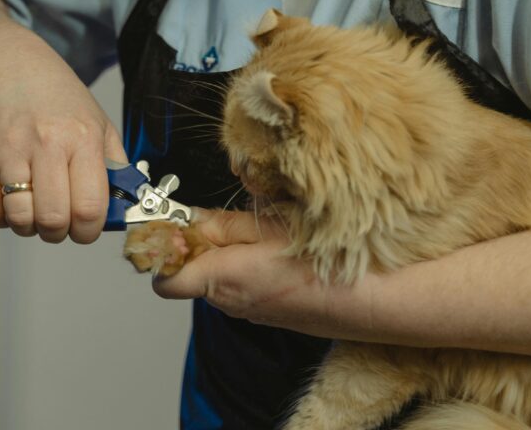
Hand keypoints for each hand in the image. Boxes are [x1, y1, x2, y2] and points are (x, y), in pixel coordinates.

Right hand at [0, 22, 128, 243]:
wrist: (6, 64)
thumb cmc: (56, 96)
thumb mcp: (97, 120)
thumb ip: (113, 163)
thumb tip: (123, 205)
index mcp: (83, 137)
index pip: (89, 207)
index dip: (89, 231)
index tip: (87, 229)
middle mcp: (47, 144)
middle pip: (53, 219)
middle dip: (59, 233)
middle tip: (60, 222)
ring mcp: (10, 151)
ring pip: (20, 219)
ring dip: (29, 227)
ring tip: (35, 209)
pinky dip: (2, 218)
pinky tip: (12, 200)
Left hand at [150, 207, 374, 339]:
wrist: (366, 300)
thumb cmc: (322, 261)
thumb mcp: (270, 226)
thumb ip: (225, 224)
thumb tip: (194, 219)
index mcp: (222, 279)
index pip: (166, 278)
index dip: (164, 251)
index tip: (173, 225)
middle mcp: (229, 303)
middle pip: (192, 272)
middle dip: (200, 243)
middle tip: (227, 217)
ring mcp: (249, 312)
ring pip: (219, 277)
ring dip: (227, 253)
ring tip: (260, 231)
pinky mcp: (268, 314)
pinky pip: (242, 286)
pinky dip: (247, 266)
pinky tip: (276, 250)